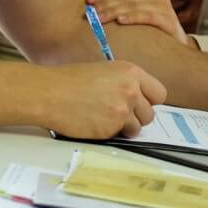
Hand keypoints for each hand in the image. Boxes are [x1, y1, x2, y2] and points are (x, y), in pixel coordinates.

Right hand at [44, 60, 166, 138]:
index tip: (140, 104)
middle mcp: (131, 91)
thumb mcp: (106, 71)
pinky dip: (109, 133)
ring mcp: (122, 111)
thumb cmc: (71, 80)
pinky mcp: (110, 128)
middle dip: (137, 117)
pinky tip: (94, 123)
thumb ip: (126, 83)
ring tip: (105, 119)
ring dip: (125, 128)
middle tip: (119, 114)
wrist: (49, 92)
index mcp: (131, 72)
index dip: (149, 101)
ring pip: (137, 128)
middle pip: (150, 114)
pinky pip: (119, 136)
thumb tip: (140, 99)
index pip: (159, 93)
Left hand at [88, 0, 189, 45]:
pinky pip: (148, 17)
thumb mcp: (139, 20)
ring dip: (115, 10)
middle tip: (91, 12)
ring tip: (100, 18)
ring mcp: (165, 8)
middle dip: (107, 4)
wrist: (178, 53)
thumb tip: (96, 10)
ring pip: (135, 5)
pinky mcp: (169, 21)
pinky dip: (133, 17)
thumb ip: (124, 12)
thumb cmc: (155, 36)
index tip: (88, 1)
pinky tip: (120, 21)